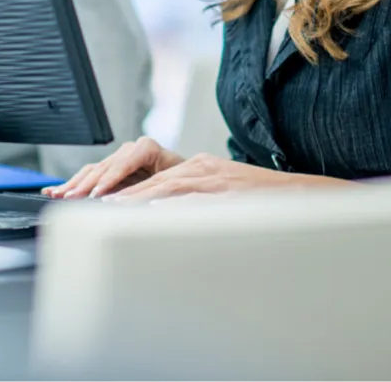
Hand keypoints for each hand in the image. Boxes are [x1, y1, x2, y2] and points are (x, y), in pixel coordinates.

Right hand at [42, 136, 184, 198]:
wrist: (186, 180)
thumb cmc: (183, 182)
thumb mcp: (177, 185)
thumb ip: (160, 191)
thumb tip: (144, 203)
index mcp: (147, 148)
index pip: (125, 162)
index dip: (111, 179)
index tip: (99, 194)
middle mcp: (129, 150)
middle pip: (104, 167)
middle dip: (87, 184)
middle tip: (72, 198)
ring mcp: (117, 159)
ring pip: (92, 171)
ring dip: (74, 185)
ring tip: (57, 195)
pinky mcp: (109, 171)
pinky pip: (88, 176)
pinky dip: (72, 184)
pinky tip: (54, 190)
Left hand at [98, 153, 349, 200]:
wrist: (304, 200)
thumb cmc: (259, 208)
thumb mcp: (217, 203)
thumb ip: (186, 208)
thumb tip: (152, 222)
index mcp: (195, 170)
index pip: (147, 176)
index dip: (118, 187)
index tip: (91, 201)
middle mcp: (200, 168)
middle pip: (149, 176)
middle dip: (116, 190)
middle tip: (86, 203)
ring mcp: (214, 177)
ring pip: (166, 183)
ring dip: (135, 196)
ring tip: (107, 207)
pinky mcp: (228, 189)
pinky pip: (195, 196)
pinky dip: (172, 203)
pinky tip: (152, 210)